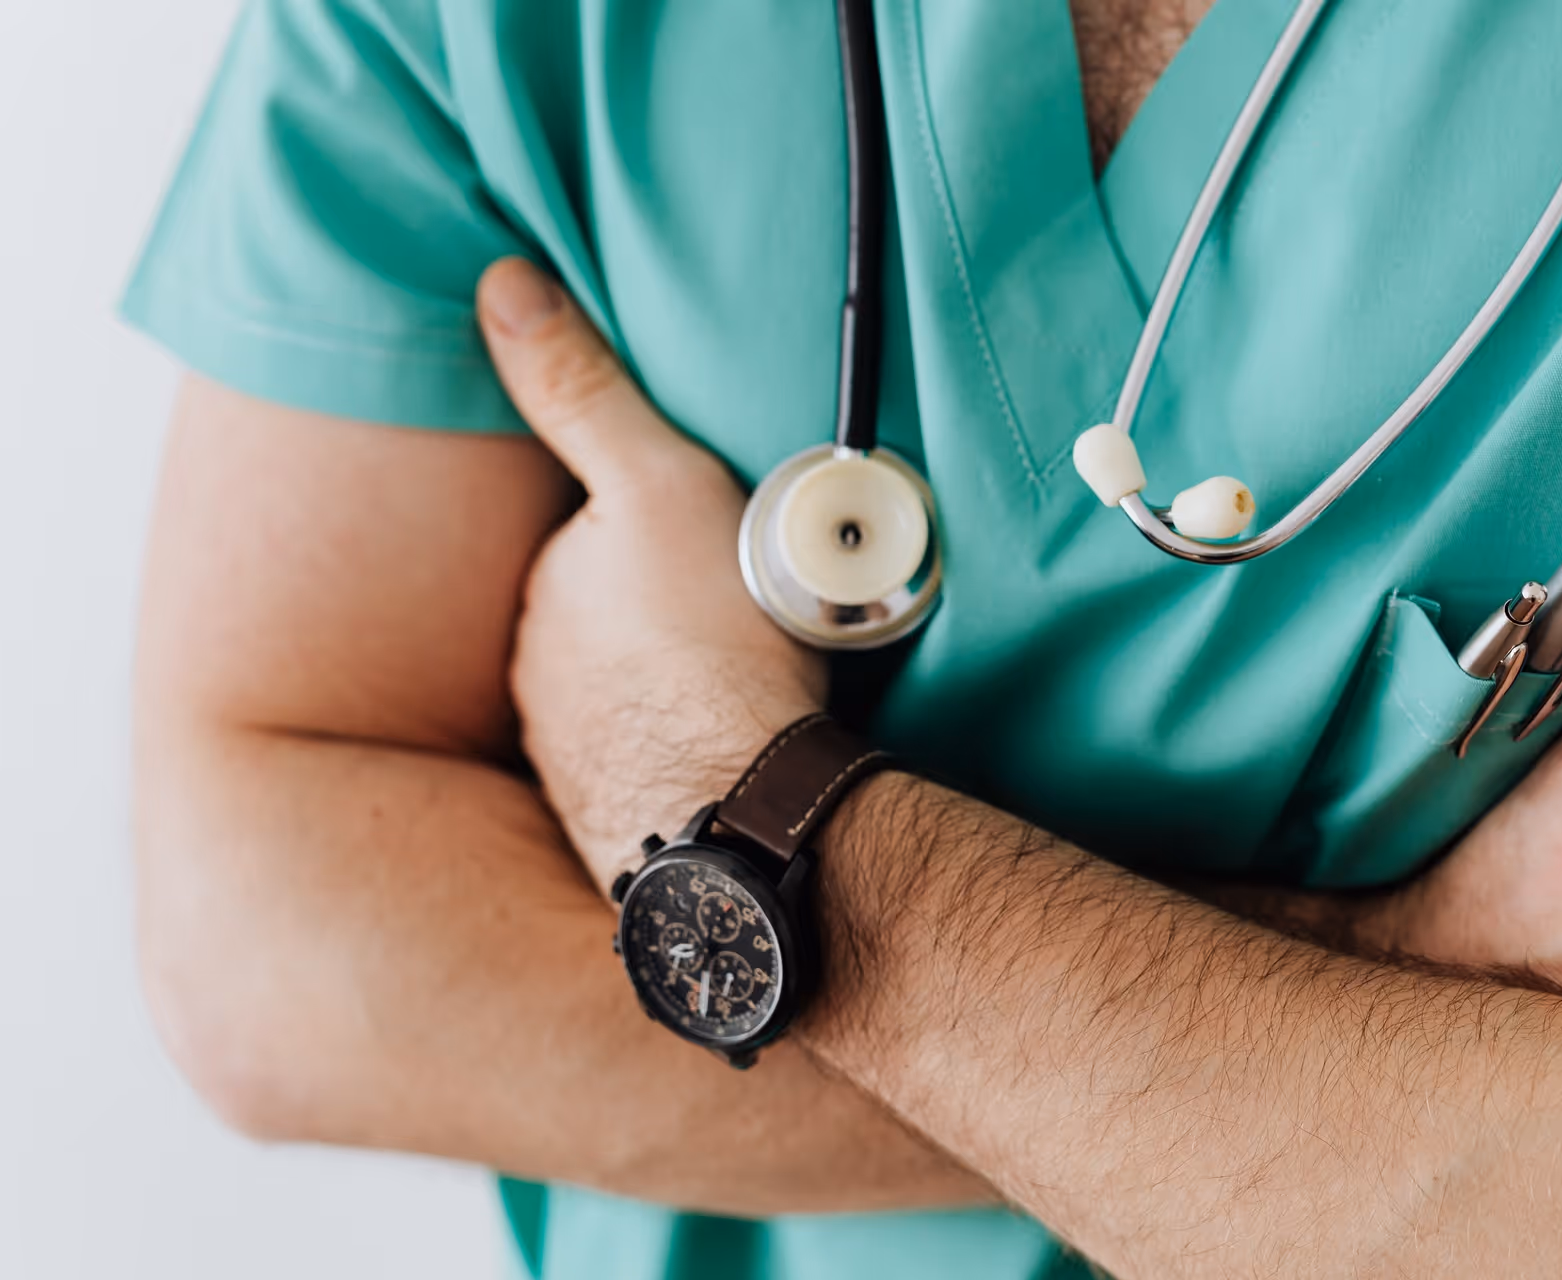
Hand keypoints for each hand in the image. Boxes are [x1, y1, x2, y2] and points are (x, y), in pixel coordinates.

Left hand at [476, 259, 825, 888]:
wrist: (742, 805)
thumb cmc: (712, 639)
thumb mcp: (656, 482)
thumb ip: (581, 388)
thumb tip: (500, 285)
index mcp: (544, 591)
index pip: (583, 545)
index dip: (648, 536)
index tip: (709, 547)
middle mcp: (536, 676)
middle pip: (598, 621)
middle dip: (650, 614)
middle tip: (736, 613)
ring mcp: (569, 754)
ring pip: (617, 696)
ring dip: (663, 686)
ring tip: (742, 685)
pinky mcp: (612, 818)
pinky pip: (645, 765)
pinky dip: (677, 751)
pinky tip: (726, 752)